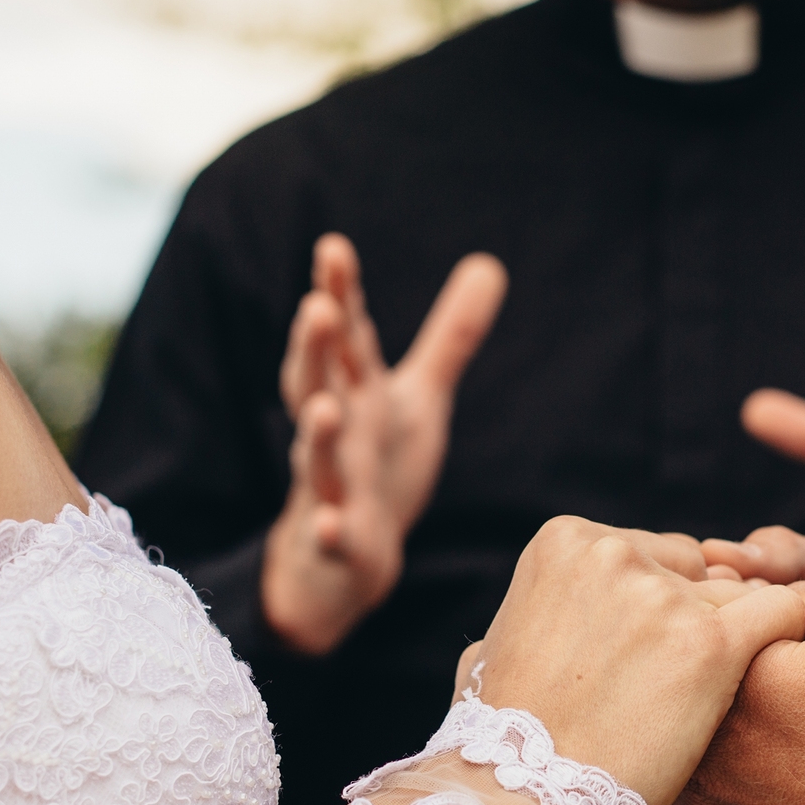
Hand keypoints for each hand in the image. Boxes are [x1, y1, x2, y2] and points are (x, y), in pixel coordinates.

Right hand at [263, 235, 506, 653]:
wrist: (345, 557)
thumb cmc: (378, 463)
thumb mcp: (418, 395)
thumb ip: (450, 336)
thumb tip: (489, 262)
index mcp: (355, 392)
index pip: (345, 336)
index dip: (338, 292)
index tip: (332, 247)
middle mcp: (337, 432)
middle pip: (319, 383)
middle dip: (315, 349)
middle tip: (316, 308)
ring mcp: (332, 486)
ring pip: (318, 457)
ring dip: (318, 434)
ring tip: (323, 410)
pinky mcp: (340, 539)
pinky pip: (331, 535)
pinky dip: (329, 530)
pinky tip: (329, 525)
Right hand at [469, 519, 804, 804]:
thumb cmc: (498, 744)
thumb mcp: (492, 652)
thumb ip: (532, 616)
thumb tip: (550, 613)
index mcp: (566, 541)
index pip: (648, 554)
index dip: (652, 611)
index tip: (638, 663)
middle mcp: (616, 553)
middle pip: (695, 570)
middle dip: (692, 620)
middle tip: (671, 687)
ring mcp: (665, 598)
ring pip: (738, 598)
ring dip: (732, 643)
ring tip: (705, 705)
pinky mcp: (713, 645)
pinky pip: (784, 613)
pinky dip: (786, 638)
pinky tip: (776, 681)